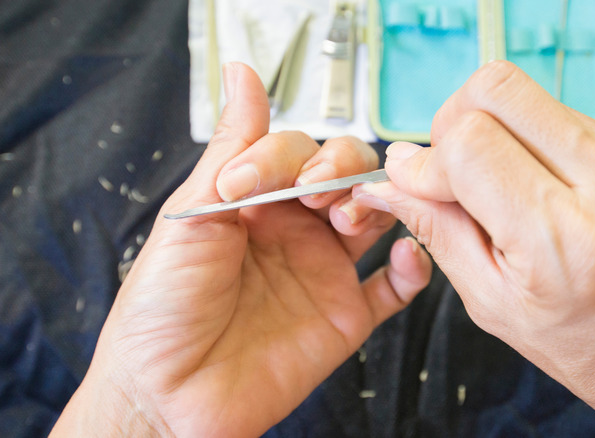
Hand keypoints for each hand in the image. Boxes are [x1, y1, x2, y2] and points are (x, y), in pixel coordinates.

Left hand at [51, 63, 430, 436]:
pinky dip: (413, 270)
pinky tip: (407, 256)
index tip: (248, 184)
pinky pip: (394, 289)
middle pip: (347, 175)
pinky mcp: (345, 317)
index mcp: (256, 202)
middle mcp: (295, 231)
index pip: (295, 150)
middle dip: (343, 170)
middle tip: (318, 193)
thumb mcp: (190, 218)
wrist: (166, 396)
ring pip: (378, 219)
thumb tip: (240, 75)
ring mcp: (323, 273)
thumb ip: (229, 149)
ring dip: (381, 205)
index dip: (283, 155)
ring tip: (355, 217)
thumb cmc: (162, 310)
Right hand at [354, 61, 594, 435]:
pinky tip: (545, 191)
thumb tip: (395, 182)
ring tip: (503, 190)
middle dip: (454, 123)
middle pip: (497, 90)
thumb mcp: (497, 305)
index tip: (415, 181)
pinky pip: (567, 118)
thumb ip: (438, 232)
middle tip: (451, 170)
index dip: (426, 160)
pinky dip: (537, 145)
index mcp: (564, 237)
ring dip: (497, 134)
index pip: (469, 143)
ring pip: (531, 98)